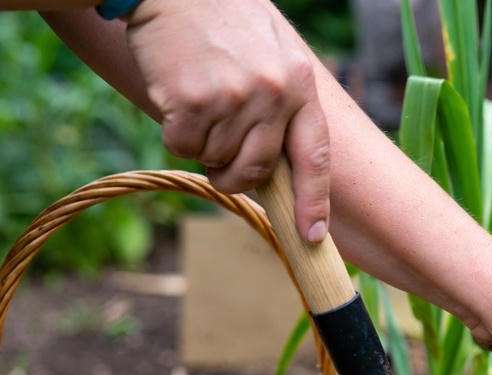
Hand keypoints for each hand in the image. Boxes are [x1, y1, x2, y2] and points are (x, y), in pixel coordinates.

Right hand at [124, 0, 329, 241]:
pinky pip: (184, 147)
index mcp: (300, 85)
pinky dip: (176, 135)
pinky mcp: (194, 101)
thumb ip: (283, 103)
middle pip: (258, 170)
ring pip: (217, 160)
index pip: (315, 156)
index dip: (314, 201)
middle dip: (237, 177)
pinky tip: (177, 99)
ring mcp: (235, 98)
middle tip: (221, 165)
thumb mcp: (274, 54)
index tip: (312, 236)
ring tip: (199, 103)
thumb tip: (279, 168)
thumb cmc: (224, 22)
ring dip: (202, 146)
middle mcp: (274, 94)